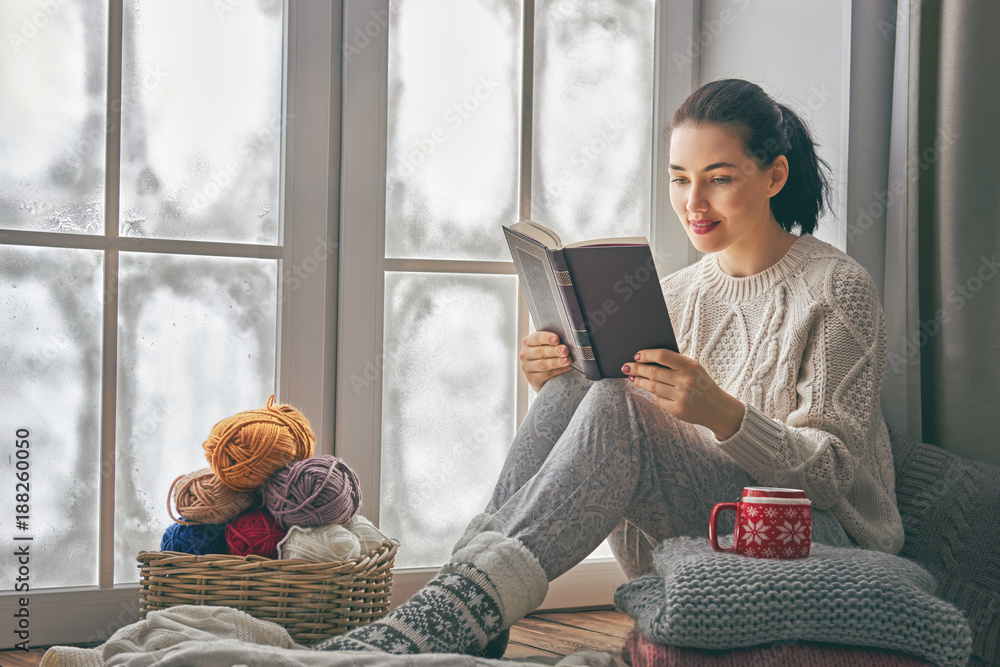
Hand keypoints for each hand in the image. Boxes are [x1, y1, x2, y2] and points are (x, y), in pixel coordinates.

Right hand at [519, 331, 572, 391]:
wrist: (541, 374)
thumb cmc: (546, 355)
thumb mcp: (547, 345)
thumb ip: (553, 342)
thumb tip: (566, 340)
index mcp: (528, 342)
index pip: (536, 338)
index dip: (547, 338)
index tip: (557, 339)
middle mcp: (524, 354)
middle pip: (540, 352)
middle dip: (554, 351)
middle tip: (565, 350)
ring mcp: (526, 367)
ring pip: (543, 364)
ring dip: (557, 362)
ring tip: (568, 360)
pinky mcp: (532, 378)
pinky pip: (546, 374)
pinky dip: (558, 371)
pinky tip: (567, 368)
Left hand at [621, 348, 744, 439]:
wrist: (718, 409)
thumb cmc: (702, 384)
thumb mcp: (695, 369)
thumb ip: (676, 364)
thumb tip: (647, 360)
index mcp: (690, 366)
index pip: (663, 356)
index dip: (647, 354)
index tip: (636, 355)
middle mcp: (685, 381)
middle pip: (653, 372)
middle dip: (636, 368)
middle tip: (626, 366)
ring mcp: (681, 396)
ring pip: (652, 387)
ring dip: (639, 381)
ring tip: (632, 377)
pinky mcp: (677, 410)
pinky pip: (658, 400)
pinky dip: (653, 394)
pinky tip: (649, 390)